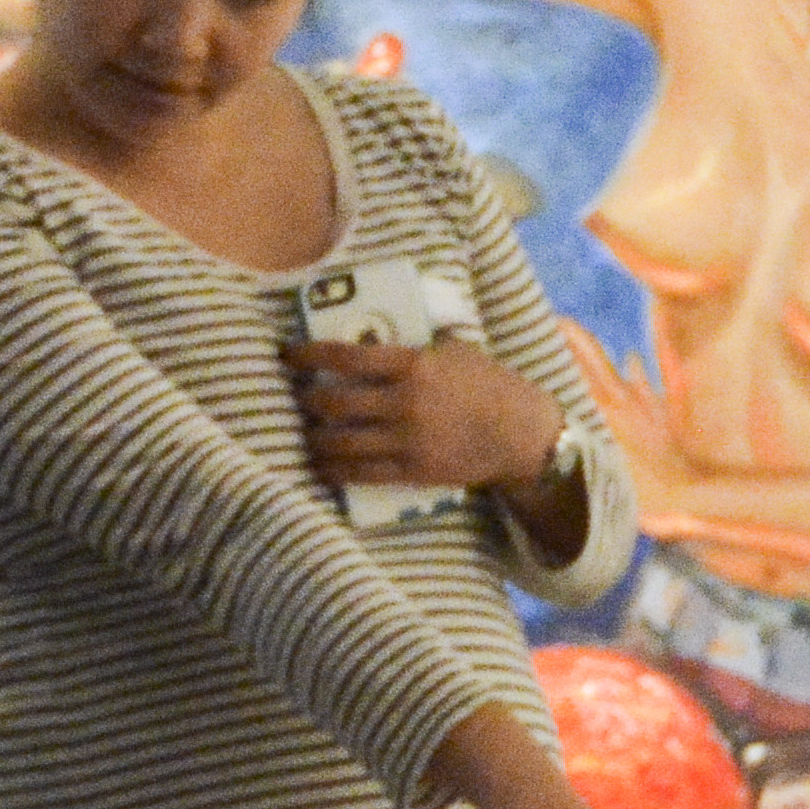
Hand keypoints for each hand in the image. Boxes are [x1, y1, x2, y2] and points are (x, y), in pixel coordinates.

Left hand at [289, 334, 557, 492]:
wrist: (522, 434)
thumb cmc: (490, 385)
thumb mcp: (456, 350)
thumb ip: (418, 344)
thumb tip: (380, 334)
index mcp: (414, 364)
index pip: (346, 357)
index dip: (308, 356)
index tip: (287, 355)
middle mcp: (405, 402)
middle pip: (334, 403)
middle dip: (306, 401)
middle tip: (298, 398)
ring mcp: (407, 440)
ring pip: (341, 443)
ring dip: (314, 440)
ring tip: (305, 436)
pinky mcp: (413, 471)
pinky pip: (361, 474)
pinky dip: (334, 471)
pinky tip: (321, 467)